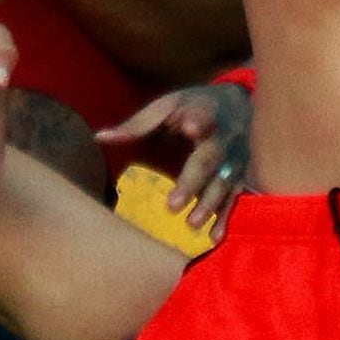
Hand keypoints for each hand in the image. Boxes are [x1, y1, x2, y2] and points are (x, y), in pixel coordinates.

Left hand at [101, 79, 251, 234]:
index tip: (190, 127)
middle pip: (208, 160)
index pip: (201, 115)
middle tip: (172, 206)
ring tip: (191, 224)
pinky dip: (225, 218)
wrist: (238, 103)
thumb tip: (99, 138)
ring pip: (223, 183)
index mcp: (203, 112)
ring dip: (209, 205)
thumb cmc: (192, 106)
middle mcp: (223, 137)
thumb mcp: (167, 106)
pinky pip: (234, 197)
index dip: (198, 121)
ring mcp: (234, 158)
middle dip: (192, 182)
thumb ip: (138, 124)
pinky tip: (214, 237)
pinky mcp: (240, 175)